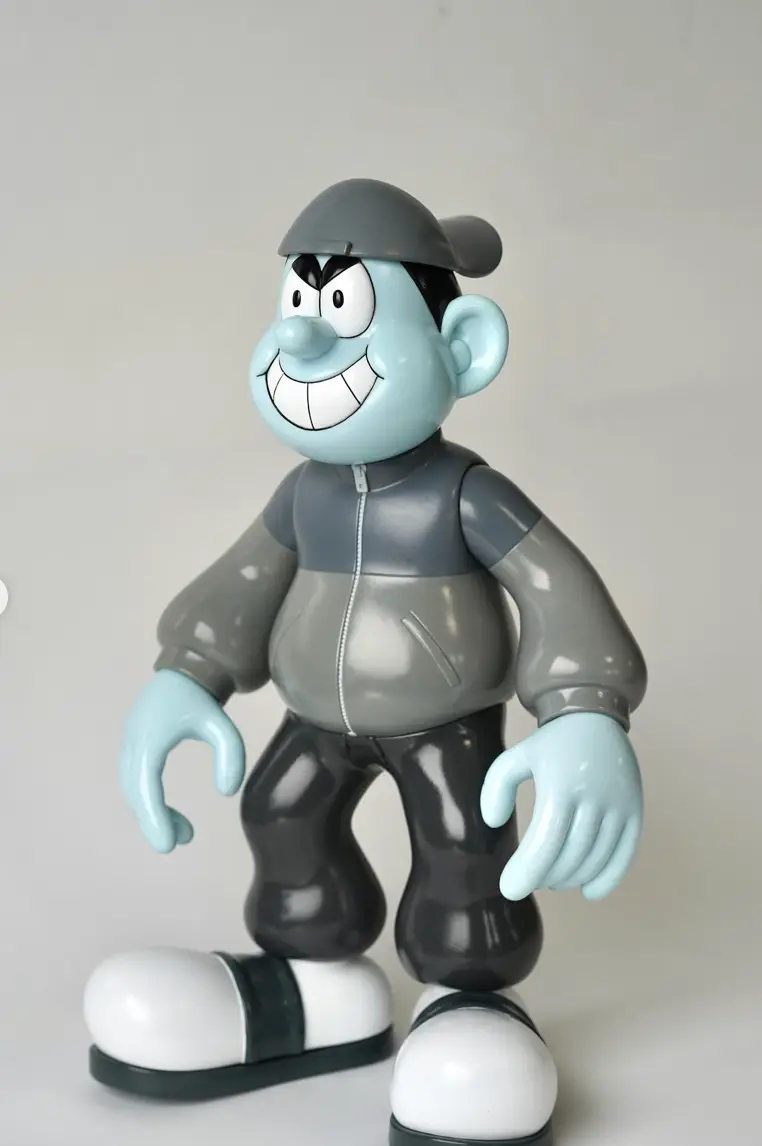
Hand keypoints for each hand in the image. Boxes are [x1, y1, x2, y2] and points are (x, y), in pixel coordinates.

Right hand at [120, 669, 245, 852]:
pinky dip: (151, 803)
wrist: (182, 672)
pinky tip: (172, 816)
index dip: (154, 818)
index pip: (146, 786)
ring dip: (153, 814)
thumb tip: (227, 791)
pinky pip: (137, 783)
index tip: (168, 845)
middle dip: (154, 821)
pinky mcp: (134, 748)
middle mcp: (133, 744)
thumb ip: (231, 754)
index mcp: (149, 739)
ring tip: (185, 834)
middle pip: (135, 793)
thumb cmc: (201, 699)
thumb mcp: (222, 725)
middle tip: (179, 843)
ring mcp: (130, 746)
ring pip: (134, 790)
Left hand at [481, 712, 642, 900]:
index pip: (545, 843)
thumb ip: (495, 788)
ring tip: (553, 878)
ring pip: (594, 860)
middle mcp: (594, 799)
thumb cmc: (551, 744)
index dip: (527, 872)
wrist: (595, 718)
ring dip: (571, 878)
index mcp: (561, 787)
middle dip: (546, 876)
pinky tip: (589, 892)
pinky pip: (624, 856)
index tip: (510, 889)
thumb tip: (494, 823)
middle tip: (531, 878)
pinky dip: (607, 879)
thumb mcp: (515, 757)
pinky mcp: (634, 811)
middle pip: (570, 857)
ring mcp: (619, 807)